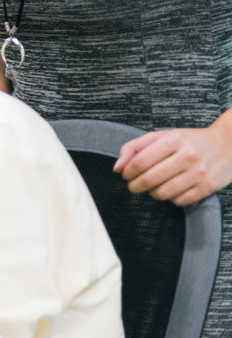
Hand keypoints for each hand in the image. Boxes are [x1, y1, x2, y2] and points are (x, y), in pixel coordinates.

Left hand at [115, 122, 231, 205]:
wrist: (228, 145)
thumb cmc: (188, 141)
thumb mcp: (161, 136)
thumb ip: (135, 147)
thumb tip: (117, 168)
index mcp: (174, 140)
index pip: (139, 162)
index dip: (127, 172)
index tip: (125, 174)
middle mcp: (188, 156)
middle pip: (148, 180)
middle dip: (135, 186)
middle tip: (134, 185)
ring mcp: (200, 173)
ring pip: (162, 193)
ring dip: (151, 193)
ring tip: (152, 186)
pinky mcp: (208, 187)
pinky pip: (179, 201)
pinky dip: (170, 198)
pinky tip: (171, 188)